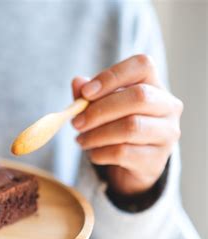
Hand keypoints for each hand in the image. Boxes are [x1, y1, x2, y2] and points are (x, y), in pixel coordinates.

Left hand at [71, 54, 182, 195]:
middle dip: (100, 110)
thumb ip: (89, 94)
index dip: (112, 76)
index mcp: (154, 85)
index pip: (143, 66)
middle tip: (76, 122)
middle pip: (138, 97)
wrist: (131, 165)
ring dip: (97, 135)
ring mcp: (166, 134)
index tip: (86, 93)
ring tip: (80, 140)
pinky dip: (100, 153)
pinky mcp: (156, 159)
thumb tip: (78, 82)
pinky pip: (123, 153)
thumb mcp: (100, 107)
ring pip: (130, 127)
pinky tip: (93, 154)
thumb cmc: (115, 126)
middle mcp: (168, 107)